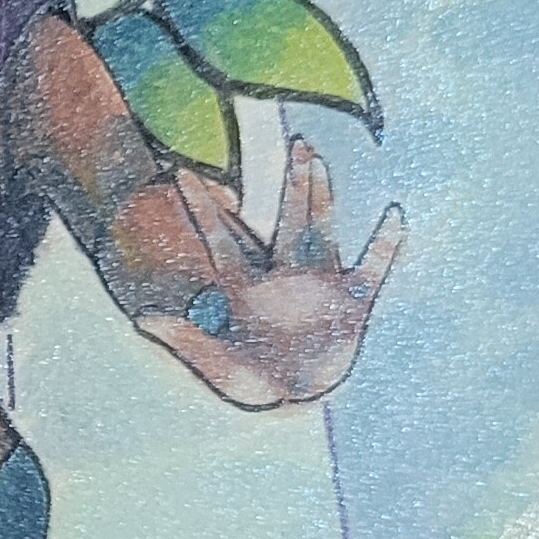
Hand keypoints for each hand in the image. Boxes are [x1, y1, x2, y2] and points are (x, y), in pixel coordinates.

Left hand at [165, 132, 402, 403]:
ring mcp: (319, 285)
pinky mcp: (351, 303)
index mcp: (246, 287)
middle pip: (287, 219)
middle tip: (296, 142)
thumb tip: (142, 320)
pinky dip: (386, 245)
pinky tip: (397, 216)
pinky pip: (373, 268)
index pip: (220, 239)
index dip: (203, 207)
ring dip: (322, 197)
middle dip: (292, 183)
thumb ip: (184, 340)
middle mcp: (284, 276)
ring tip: (319, 160)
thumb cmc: (252, 381)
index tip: (180, 172)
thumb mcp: (215, 363)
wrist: (295, 395)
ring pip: (322, 230)